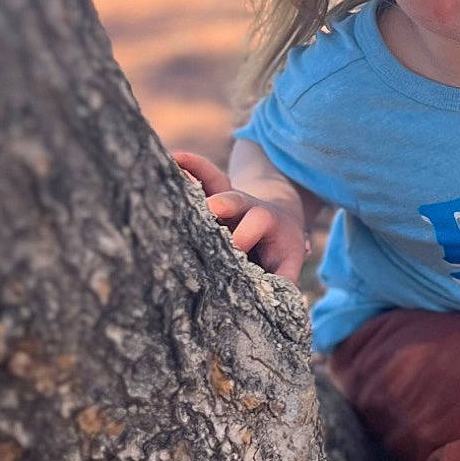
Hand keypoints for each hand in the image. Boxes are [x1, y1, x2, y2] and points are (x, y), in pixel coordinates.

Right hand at [173, 151, 310, 285]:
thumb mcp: (288, 261)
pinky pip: (202, 174)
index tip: (235, 247)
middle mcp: (247, 206)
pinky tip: (171, 156)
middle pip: (236, 198)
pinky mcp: (213, 192)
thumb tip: (281, 304)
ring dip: (198, 174)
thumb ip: (284, 279)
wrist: (280, 220)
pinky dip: (188, 165)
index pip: (258, 222)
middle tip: (210, 207)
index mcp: (267, 222)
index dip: (246, 233)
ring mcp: (228, 197)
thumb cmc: (280, 250)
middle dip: (224, 203)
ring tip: (176, 167)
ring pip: (215, 182)